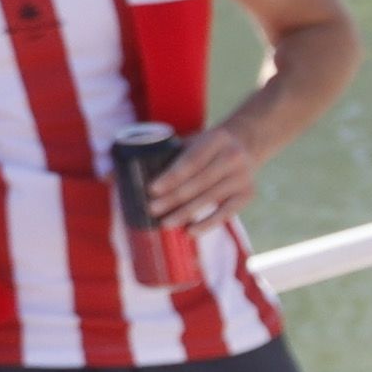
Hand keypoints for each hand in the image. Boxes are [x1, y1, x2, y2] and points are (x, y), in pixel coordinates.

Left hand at [138, 122, 263, 229]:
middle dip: (174, 198)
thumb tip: (123, 175)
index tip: (152, 190)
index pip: (192, 161)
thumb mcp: (192, 140)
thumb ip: (168, 154)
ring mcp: (243, 176)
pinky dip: (208, 224)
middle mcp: (234, 157)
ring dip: (186, 213)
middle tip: (152, 209)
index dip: (172, 176)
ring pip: (210, 198)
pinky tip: (190, 232)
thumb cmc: (205, 146)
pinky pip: (226, 213)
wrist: (245, 145)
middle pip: (200, 181)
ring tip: (165, 223)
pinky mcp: (248, 194)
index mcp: (216, 139)